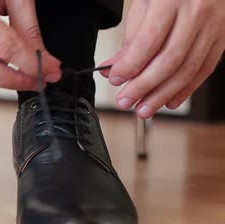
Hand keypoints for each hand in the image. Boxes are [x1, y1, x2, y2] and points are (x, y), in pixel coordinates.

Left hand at [101, 0, 224, 118]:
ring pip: (188, 68)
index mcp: (171, 0)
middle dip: (144, 86)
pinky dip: (186, 88)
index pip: (149, 41)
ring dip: (163, 94)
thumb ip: (132, 36)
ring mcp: (214, 24)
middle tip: (126, 100)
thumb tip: (115, 67)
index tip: (116, 78)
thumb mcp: (145, 2)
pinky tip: (169, 100)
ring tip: (144, 107)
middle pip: (170, 60)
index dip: (131, 65)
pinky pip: (205, 67)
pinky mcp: (223, 35)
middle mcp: (197, 12)